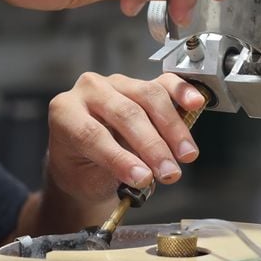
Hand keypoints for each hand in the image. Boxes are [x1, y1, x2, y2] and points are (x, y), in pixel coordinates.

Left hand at [45, 72, 208, 204]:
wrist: (83, 158)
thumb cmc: (82, 167)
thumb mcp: (87, 178)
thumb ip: (112, 172)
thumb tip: (145, 174)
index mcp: (64, 112)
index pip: (93, 133)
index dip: (121, 157)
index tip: (144, 178)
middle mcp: (89, 91)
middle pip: (125, 113)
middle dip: (152, 146)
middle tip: (169, 173)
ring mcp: (116, 83)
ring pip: (148, 97)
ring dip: (172, 129)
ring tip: (185, 156)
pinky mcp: (140, 83)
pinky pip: (163, 83)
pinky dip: (181, 92)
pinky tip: (195, 103)